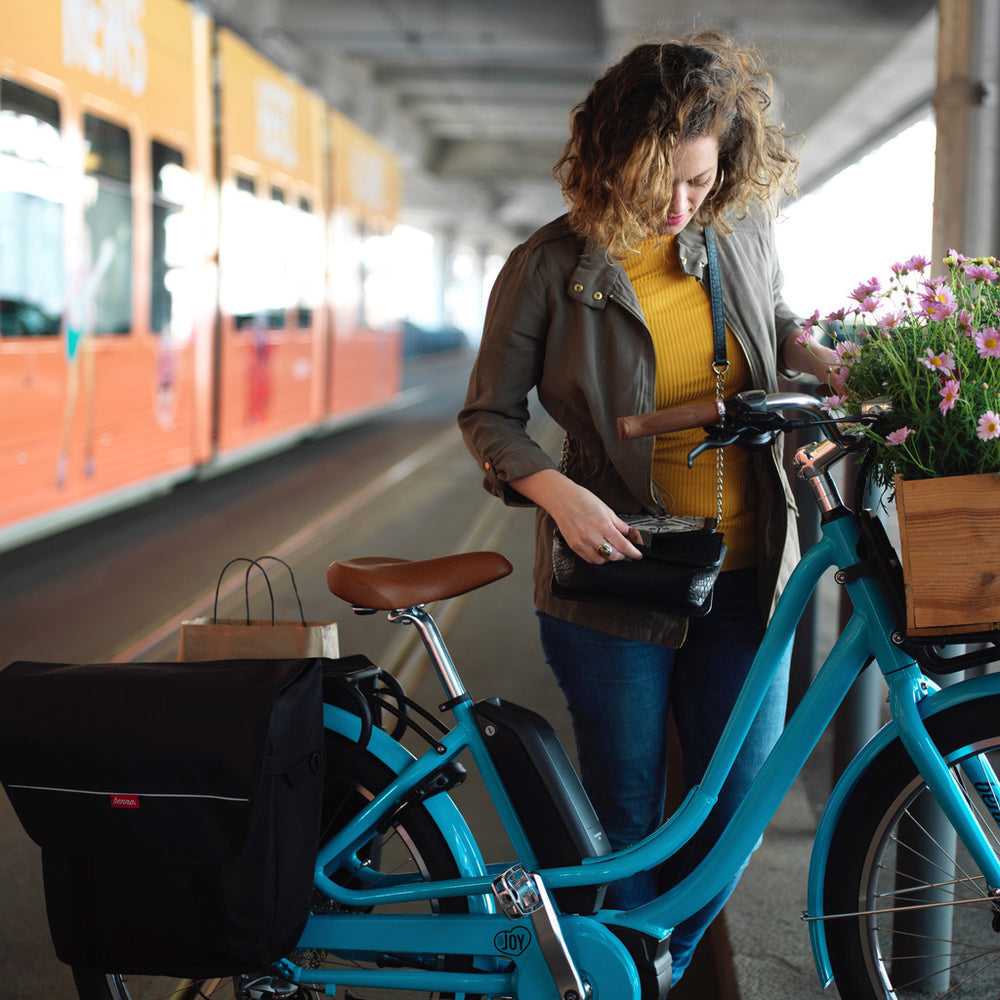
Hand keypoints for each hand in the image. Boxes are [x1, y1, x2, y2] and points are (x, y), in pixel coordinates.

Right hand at [507, 470, 643, 562]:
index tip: (638, 554)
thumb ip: (619, 524)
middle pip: (614, 556)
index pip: (623, 545)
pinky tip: (601, 552)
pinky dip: (598, 558)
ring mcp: (582, 543)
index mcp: (603, 525)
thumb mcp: (606, 509)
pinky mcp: (574, 546)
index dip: (633, 552)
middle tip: (628, 554)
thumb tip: (630, 533)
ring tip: (614, 551)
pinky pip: (589, 559)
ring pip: (602, 561)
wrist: (561, 499)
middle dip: (624, 557)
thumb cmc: (582, 500)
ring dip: (610, 558)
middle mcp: (592, 536)